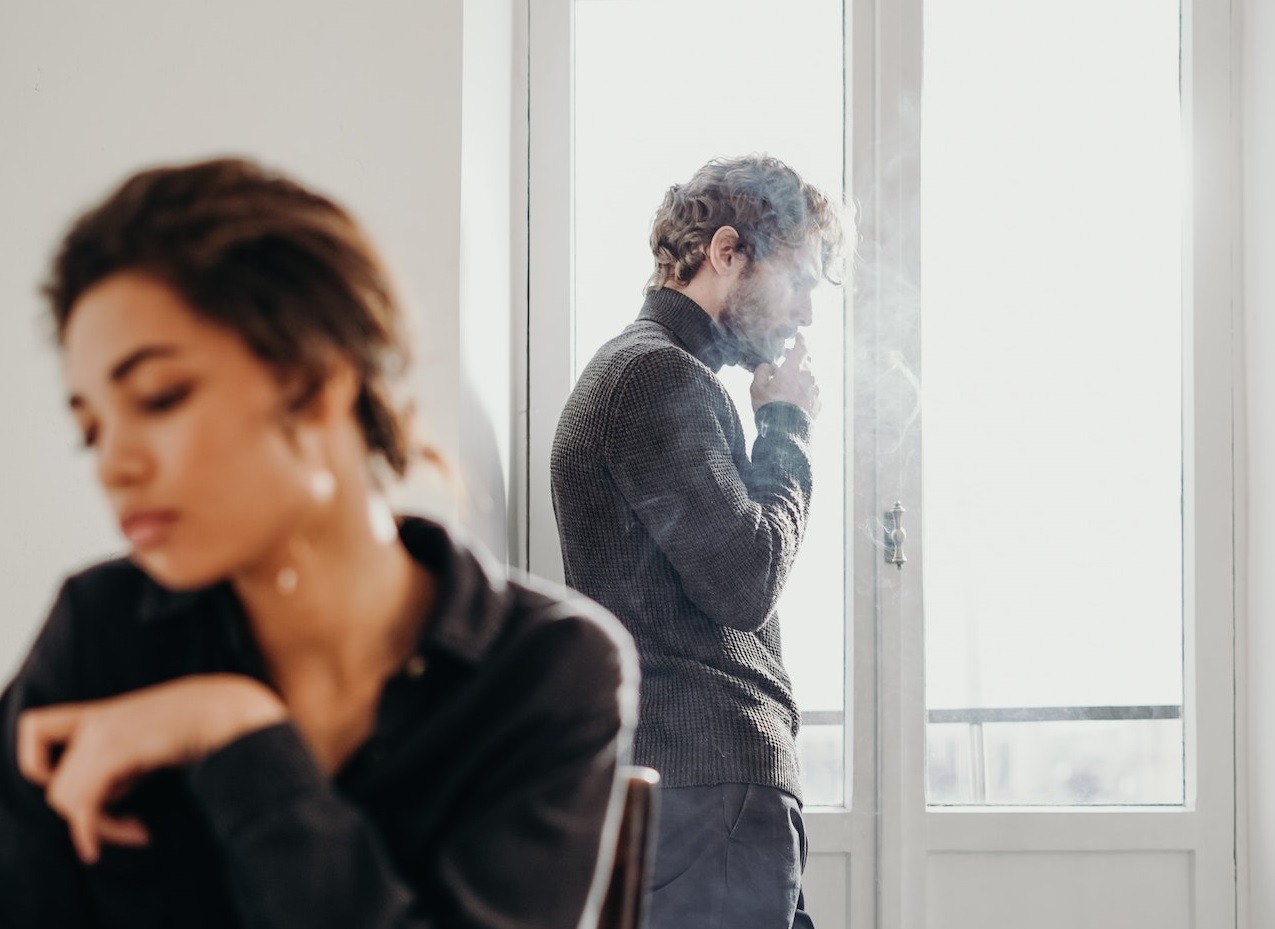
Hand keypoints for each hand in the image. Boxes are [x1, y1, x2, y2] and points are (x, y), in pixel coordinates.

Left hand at [17, 674, 286, 863]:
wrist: (230, 708)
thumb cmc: (205, 723)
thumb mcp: (156, 739)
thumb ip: (130, 757)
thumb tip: (119, 785)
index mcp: (102, 713)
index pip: (35, 729)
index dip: (41, 764)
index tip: (86, 785)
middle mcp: (96, 720)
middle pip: (57, 785)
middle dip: (87, 815)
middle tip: (131, 825)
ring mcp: (103, 732)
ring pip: (67, 799)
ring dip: (101, 827)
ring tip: (140, 829)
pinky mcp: (115, 749)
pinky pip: (85, 804)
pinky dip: (97, 831)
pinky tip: (139, 835)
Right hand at [750, 333, 820, 417]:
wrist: (786, 433)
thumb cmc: (769, 407)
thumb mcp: (756, 387)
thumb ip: (762, 371)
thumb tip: (769, 366)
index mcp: (794, 368)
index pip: (802, 345)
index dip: (800, 339)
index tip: (797, 337)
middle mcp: (809, 376)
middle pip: (807, 360)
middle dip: (797, 358)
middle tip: (786, 360)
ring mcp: (816, 390)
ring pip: (809, 377)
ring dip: (800, 376)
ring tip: (788, 385)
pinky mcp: (819, 403)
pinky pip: (812, 391)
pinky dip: (805, 390)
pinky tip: (795, 398)